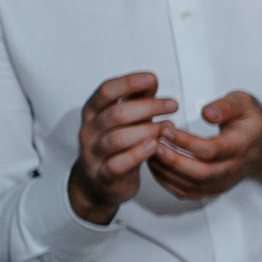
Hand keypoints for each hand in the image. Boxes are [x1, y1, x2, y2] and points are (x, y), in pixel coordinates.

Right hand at [69, 71, 173, 223]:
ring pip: (118, 138)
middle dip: (148, 107)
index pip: (106, 91)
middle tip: (172, 105)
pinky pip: (118, 164)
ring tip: (168, 127)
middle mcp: (89, 131)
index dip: (129, 82)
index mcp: (93, 112)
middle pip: (117, 114)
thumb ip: (137, 100)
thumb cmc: (117, 146)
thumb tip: (151, 79)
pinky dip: (138, 154)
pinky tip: (155, 146)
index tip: (152, 78)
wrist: (98, 183)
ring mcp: (93, 154)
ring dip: (147, 130)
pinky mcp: (102, 175)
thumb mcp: (126, 119)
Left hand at [144, 91, 261, 203]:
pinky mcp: (212, 188)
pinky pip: (187, 192)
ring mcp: (222, 181)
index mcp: (241, 145)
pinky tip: (156, 166)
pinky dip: (167, 182)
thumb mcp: (244, 103)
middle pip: (200, 173)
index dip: (185, 142)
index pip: (211, 150)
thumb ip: (226, 106)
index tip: (166, 129)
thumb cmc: (250, 123)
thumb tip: (206, 113)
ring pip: (191, 185)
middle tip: (152, 145)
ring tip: (149, 152)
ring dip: (166, 171)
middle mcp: (233, 168)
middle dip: (172, 160)